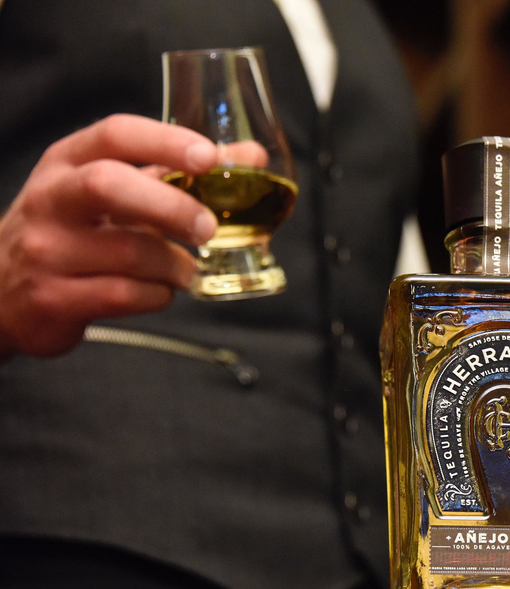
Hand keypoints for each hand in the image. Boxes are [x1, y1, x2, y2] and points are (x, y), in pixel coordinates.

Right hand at [0, 114, 219, 357]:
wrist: (2, 291)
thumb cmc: (74, 231)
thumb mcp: (116, 191)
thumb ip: (179, 173)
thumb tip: (250, 156)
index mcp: (68, 161)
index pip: (115, 135)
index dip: (166, 141)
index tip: (210, 157)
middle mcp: (51, 199)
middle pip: (110, 185)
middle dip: (172, 206)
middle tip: (209, 227)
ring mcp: (46, 250)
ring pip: (129, 252)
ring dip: (176, 264)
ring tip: (187, 269)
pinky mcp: (53, 298)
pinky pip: (124, 295)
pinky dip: (158, 295)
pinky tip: (159, 291)